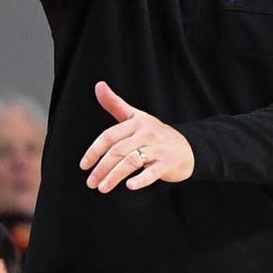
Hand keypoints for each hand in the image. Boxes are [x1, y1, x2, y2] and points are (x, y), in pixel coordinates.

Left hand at [80, 80, 194, 191]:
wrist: (188, 147)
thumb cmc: (156, 133)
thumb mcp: (136, 116)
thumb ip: (115, 104)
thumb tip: (98, 85)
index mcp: (136, 122)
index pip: (110, 136)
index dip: (94, 151)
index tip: (84, 165)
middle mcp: (146, 133)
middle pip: (118, 150)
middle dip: (102, 168)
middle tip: (91, 183)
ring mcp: (158, 148)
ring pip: (132, 161)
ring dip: (114, 176)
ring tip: (102, 188)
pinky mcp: (167, 163)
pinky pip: (153, 172)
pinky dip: (141, 179)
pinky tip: (130, 186)